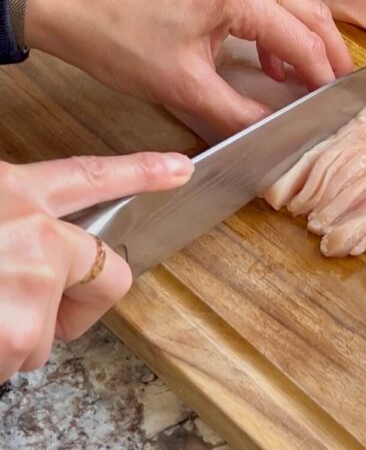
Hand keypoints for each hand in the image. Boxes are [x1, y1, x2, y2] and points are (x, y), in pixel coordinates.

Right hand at [0, 150, 192, 380]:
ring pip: (42, 335)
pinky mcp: (12, 335)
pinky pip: (9, 366)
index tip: (180, 168)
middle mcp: (35, 235)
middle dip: (75, 304)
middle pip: (102, 277)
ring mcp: (27, 287)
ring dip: (7, 340)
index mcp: (14, 194)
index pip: (91, 178)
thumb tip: (20, 247)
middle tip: (24, 308)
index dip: (141, 171)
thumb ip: (5, 221)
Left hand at [25, 0, 353, 135]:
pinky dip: (278, 25)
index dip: (322, 75)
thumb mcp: (182, 86)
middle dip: (329, 50)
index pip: (300, 38)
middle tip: (342, 86)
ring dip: (305, 35)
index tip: (336, 105)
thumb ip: (237, 111)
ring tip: (313, 76)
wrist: (68, 3)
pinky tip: (270, 59)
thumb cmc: (117, 39)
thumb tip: (275, 132)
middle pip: (307, 10)